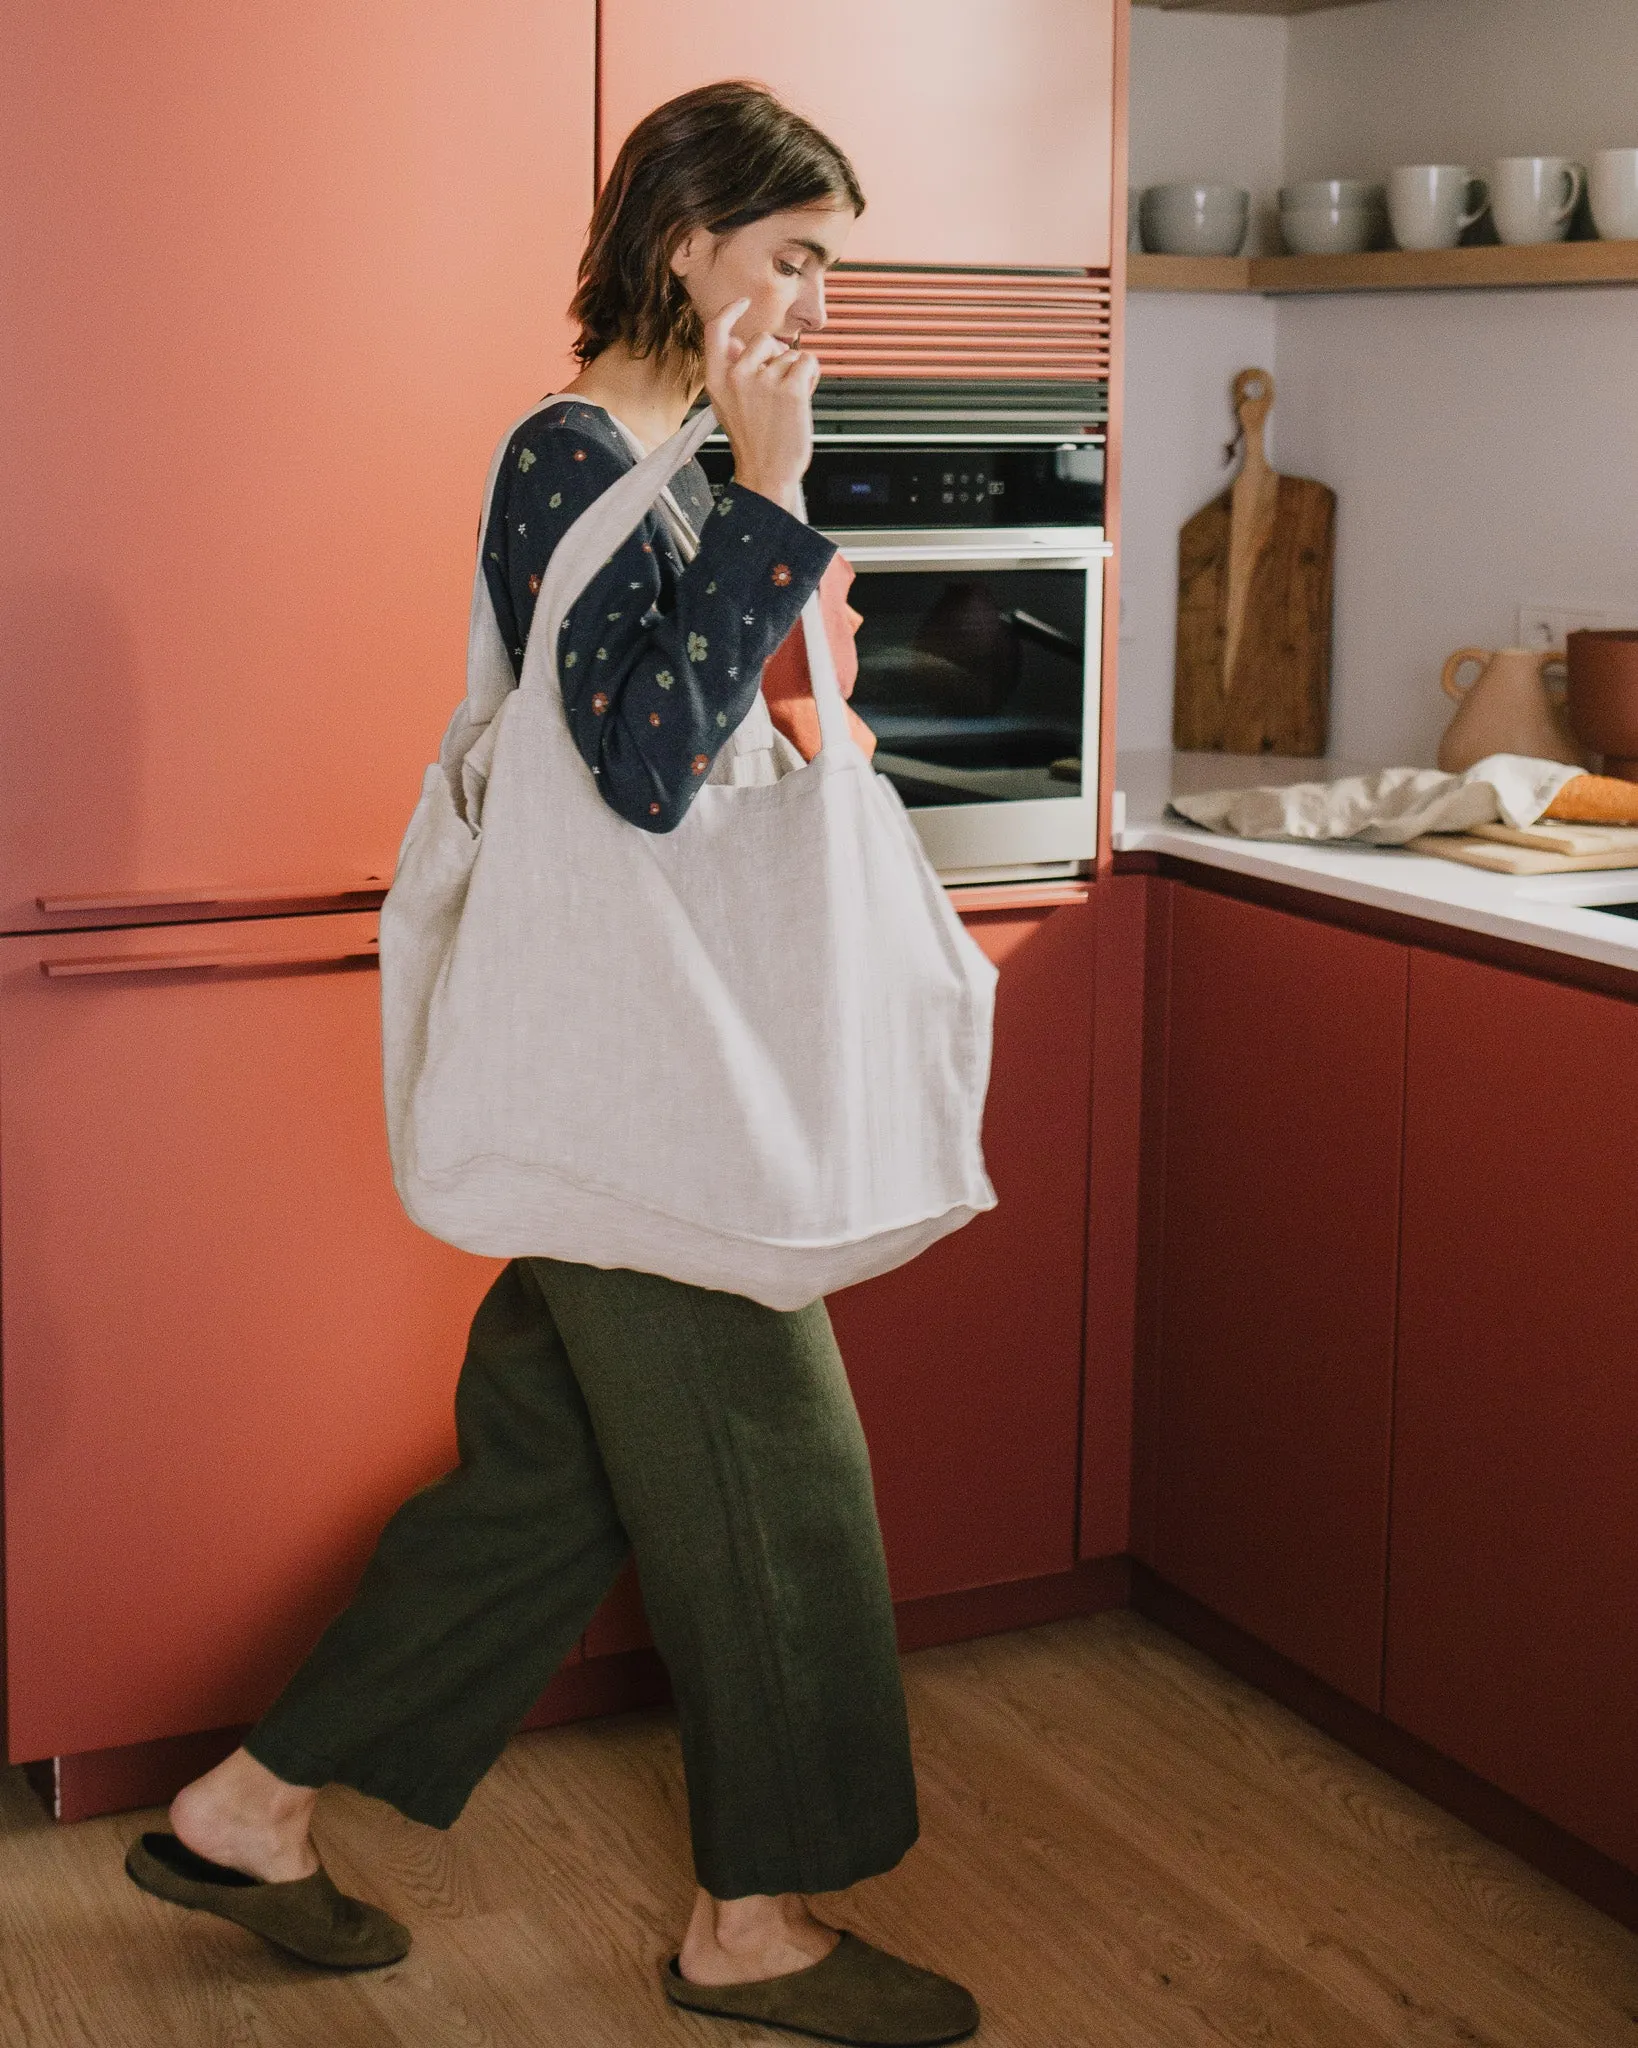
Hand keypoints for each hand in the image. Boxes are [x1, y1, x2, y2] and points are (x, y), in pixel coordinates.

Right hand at [701, 297, 818, 517]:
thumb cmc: (753, 442)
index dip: (730, 312)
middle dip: (778, 355)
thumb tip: (741, 342)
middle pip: (764, 339)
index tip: (743, 303)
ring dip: (796, 372)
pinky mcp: (790, 390)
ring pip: (790, 354)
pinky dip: (812, 376)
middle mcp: (737, 376)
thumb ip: (733, 371)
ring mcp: (764, 381)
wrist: (767, 474)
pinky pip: (808, 362)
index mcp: (717, 380)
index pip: (716, 331)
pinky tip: (804, 397)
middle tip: (779, 386)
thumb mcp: (729, 405)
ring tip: (789, 401)